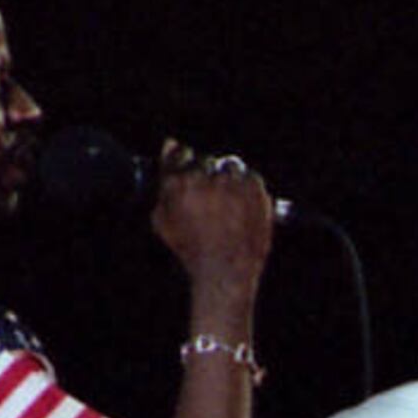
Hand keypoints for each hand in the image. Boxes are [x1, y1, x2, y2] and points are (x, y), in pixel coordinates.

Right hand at [150, 142, 277, 289]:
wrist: (225, 272)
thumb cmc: (192, 251)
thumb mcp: (165, 222)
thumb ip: (164, 184)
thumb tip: (168, 145)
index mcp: (177, 183)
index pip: (179, 152)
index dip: (185, 159)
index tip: (190, 168)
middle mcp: (202, 177)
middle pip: (205, 160)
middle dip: (208, 175)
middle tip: (214, 200)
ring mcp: (230, 181)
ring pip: (229, 166)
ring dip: (229, 180)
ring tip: (230, 207)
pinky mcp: (253, 187)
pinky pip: (250, 176)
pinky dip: (248, 188)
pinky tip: (243, 209)